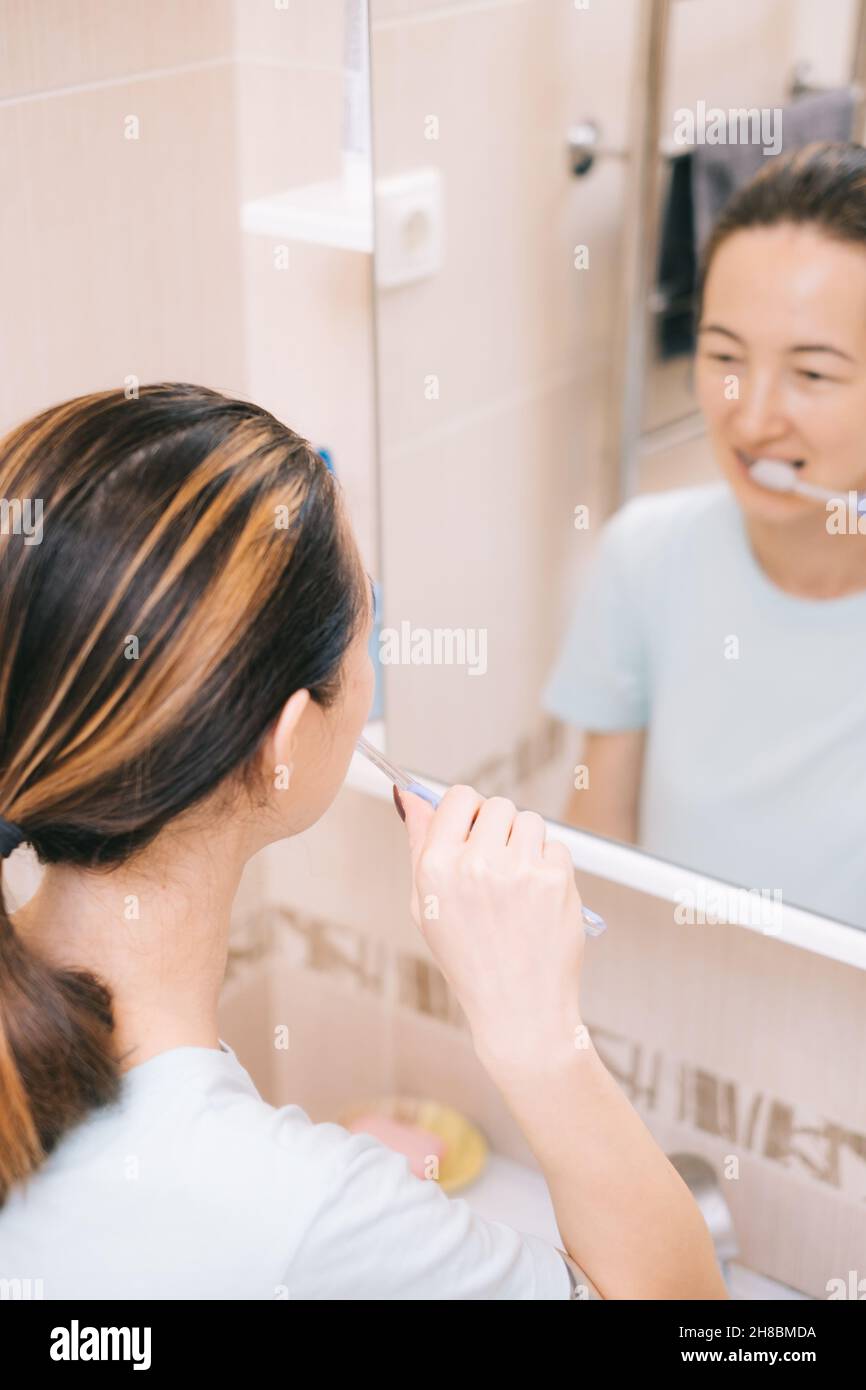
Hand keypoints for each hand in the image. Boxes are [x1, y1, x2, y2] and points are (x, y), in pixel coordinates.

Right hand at [398, 784, 585, 1069]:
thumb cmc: (471, 960)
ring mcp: (519, 870)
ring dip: (526, 845)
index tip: (475, 829)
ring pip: (529, 821)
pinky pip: (555, 846)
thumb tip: (411, 797)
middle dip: (499, 829)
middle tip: (498, 867)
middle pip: (497, 805)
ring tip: (518, 886)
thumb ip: (419, 845)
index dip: (470, 811)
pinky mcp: (555, 879)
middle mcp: (475, 864)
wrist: (519, 1010)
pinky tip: (538, 900)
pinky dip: (550, 866)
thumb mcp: (427, 907)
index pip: (458, 797)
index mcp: (437, 868)